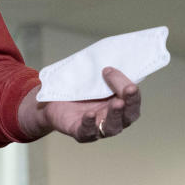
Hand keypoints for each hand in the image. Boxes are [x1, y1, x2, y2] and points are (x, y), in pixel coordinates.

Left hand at [20, 67, 141, 141]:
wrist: (51, 101)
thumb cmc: (75, 89)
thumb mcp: (89, 77)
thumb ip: (100, 69)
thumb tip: (108, 52)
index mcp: (120, 103)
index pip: (133, 98)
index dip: (130, 88)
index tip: (115, 70)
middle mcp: (114, 118)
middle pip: (129, 114)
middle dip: (131, 101)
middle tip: (130, 89)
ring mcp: (98, 128)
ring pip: (113, 126)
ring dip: (116, 114)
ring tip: (116, 103)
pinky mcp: (81, 133)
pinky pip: (88, 132)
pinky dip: (90, 124)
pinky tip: (90, 114)